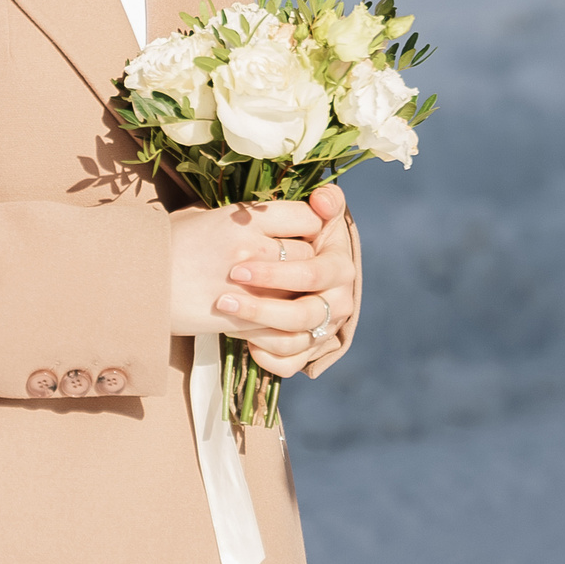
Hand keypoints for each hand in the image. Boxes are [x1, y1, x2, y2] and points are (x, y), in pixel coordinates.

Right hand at [168, 197, 326, 338]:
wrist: (131, 283)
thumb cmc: (162, 244)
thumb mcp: (201, 215)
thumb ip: (238, 216)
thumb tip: (261, 215)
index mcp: (244, 219)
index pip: (306, 217)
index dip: (311, 226)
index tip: (303, 233)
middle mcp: (252, 249)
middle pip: (308, 255)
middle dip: (307, 262)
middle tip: (298, 267)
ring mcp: (249, 287)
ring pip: (300, 291)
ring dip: (298, 294)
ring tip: (288, 293)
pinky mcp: (240, 319)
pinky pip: (281, 323)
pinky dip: (283, 322)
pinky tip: (274, 318)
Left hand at [227, 184, 355, 379]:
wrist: (291, 268)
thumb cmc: (297, 237)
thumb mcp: (310, 217)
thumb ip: (324, 203)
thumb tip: (322, 198)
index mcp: (340, 268)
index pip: (313, 274)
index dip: (277, 274)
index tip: (237, 269)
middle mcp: (339, 302)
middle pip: (304, 314)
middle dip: (262, 308)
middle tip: (224, 299)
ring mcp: (325, 330)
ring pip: (295, 342)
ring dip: (258, 331)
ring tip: (224, 318)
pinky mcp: (309, 351)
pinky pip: (290, 365)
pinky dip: (267, 357)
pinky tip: (243, 341)